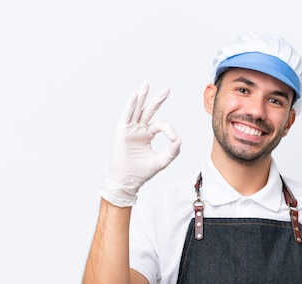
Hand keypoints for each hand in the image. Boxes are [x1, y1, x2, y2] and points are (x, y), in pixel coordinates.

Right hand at [100, 82, 181, 206]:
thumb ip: (172, 151)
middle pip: (149, 111)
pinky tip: (134, 96)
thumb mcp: (161, 161)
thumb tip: (180, 139)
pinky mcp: (122, 131)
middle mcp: (139, 129)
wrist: (128, 181)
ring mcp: (130, 129)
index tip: (174, 139)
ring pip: (137, 110)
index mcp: (148, 134)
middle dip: (157, 100)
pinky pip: (126, 116)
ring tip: (146, 84)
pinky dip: (130, 106)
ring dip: (142, 97)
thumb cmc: (142, 172)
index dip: (169, 130)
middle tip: (167, 89)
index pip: (161, 125)